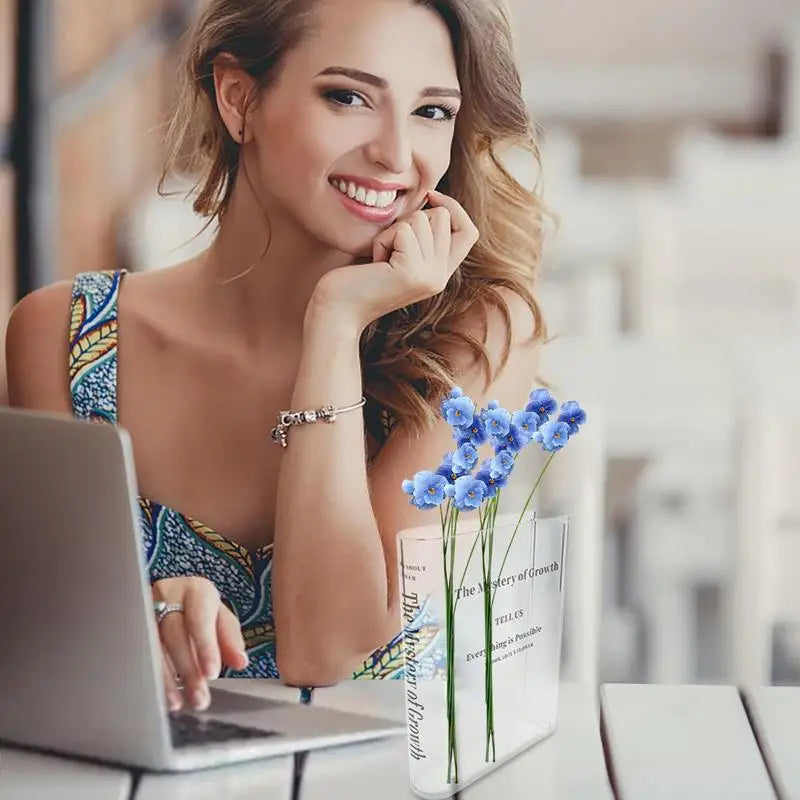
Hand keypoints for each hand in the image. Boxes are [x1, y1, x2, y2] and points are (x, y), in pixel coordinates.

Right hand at [152, 577, 248, 710]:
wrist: (172, 596)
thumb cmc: (199, 609)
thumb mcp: (219, 618)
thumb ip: (230, 639)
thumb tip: (240, 662)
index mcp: (195, 590)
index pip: (199, 618)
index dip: (205, 647)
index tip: (211, 673)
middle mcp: (167, 595)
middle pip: (174, 634)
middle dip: (187, 669)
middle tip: (199, 697)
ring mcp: (145, 610)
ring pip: (153, 646)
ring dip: (166, 679)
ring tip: (178, 703)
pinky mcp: (131, 626)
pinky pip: (139, 653)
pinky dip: (150, 676)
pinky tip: (158, 694)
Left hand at [310, 190, 478, 330]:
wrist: (339, 310)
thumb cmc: (360, 278)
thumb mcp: (399, 254)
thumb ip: (422, 237)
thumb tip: (434, 201)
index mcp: (440, 274)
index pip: (469, 232)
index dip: (453, 208)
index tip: (429, 197)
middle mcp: (440, 277)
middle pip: (443, 216)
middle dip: (411, 220)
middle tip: (389, 248)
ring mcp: (429, 276)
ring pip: (422, 219)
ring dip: (393, 231)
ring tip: (381, 258)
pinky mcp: (411, 272)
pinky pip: (403, 230)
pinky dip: (382, 239)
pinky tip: (375, 262)